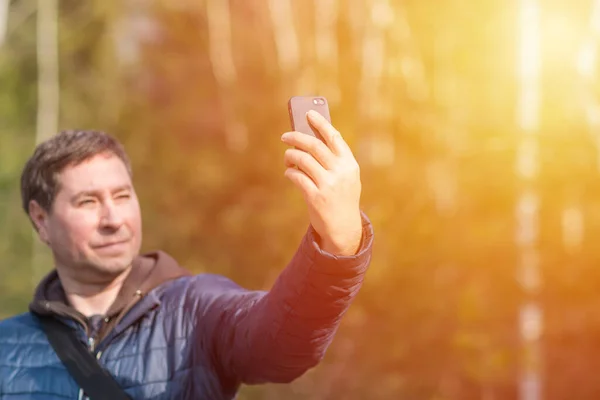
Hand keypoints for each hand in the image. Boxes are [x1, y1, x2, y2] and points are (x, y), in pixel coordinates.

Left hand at [281, 110, 361, 255]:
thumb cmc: (341, 198)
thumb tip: (308, 139)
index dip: (320, 123)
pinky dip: (290, 173)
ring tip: (287, 158)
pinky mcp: (315, 197)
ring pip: (302, 160)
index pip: (334, 137)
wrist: (343, 228)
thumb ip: (333, 160)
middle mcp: (340, 172)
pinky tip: (289, 173)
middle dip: (296, 137)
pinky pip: (296, 177)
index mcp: (349, 164)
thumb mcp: (346, 178)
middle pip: (314, 145)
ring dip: (290, 156)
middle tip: (285, 136)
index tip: (308, 114)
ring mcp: (328, 185)